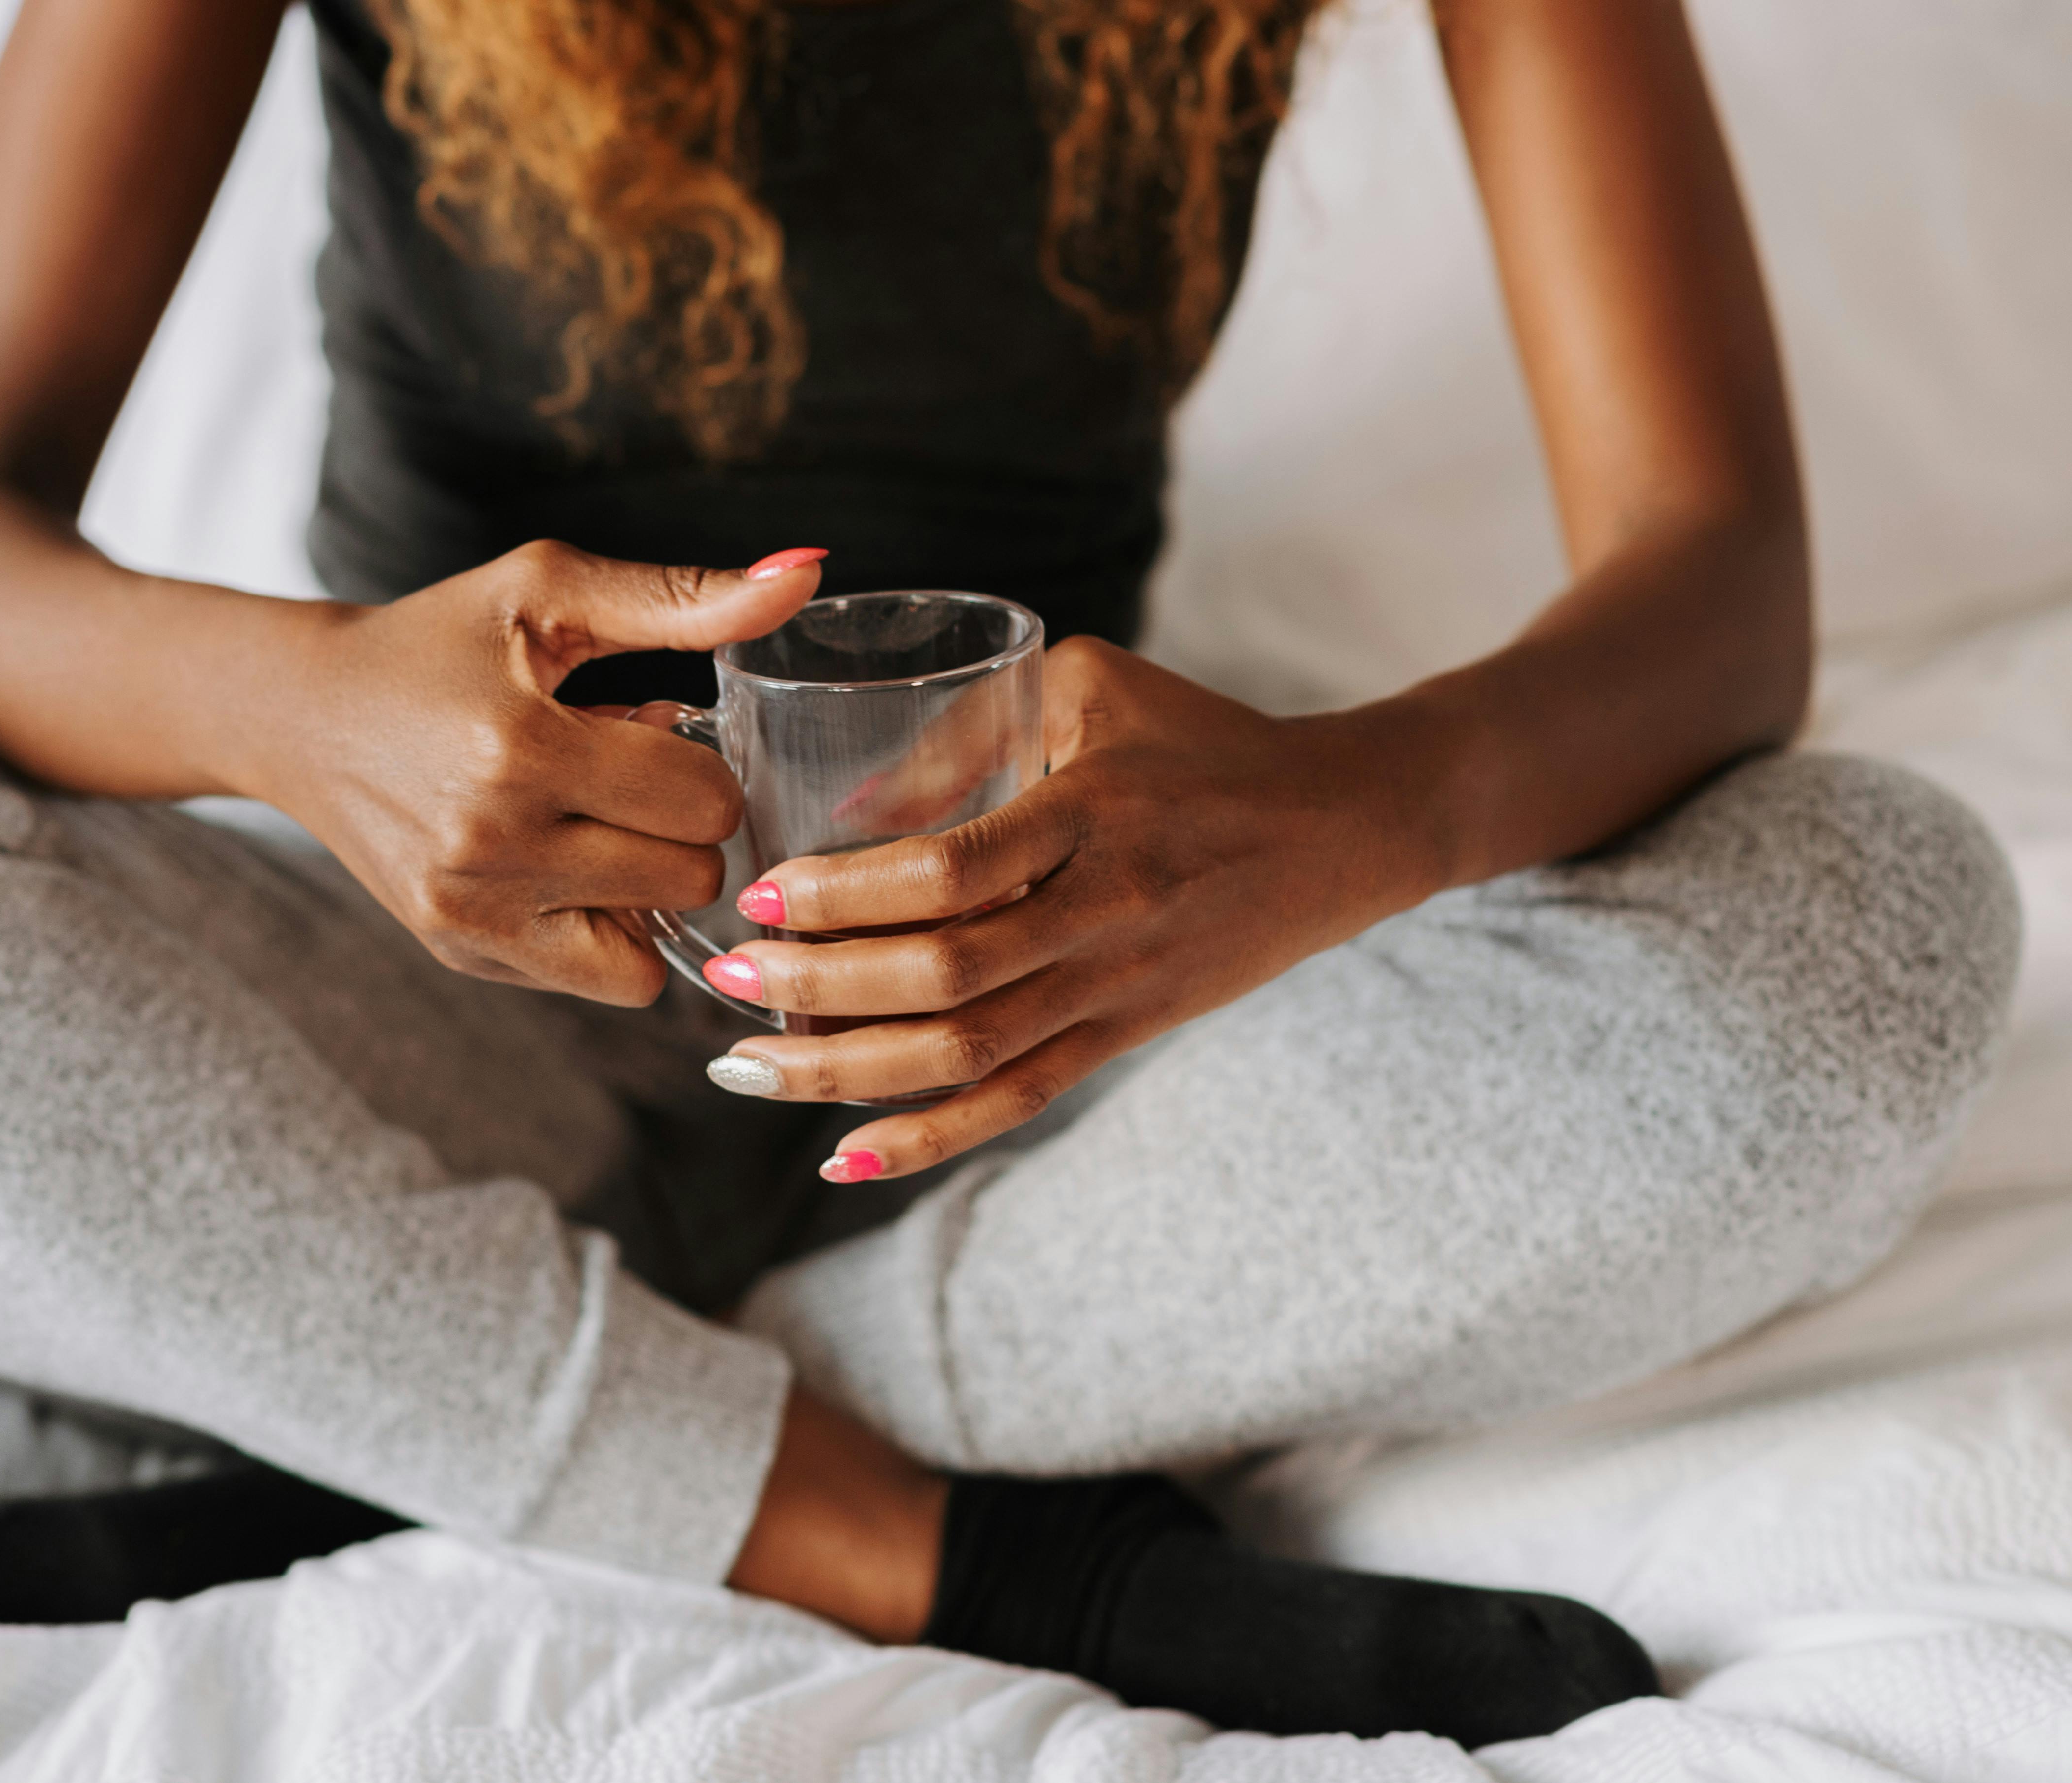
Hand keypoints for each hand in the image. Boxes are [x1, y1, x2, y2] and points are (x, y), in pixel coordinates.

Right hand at [242, 540, 822, 1002]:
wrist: (305, 714)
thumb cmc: (437, 642)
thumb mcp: (551, 591)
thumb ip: (685, 596)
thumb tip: (808, 573)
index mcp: (519, 745)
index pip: (701, 799)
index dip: (699, 764)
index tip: (650, 731)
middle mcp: (491, 842)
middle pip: (691, 875)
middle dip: (681, 826)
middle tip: (622, 780)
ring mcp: (473, 912)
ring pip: (657, 943)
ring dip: (652, 886)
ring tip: (597, 826)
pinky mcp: (463, 952)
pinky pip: (609, 983)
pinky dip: (614, 936)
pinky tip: (575, 876)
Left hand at [703, 637, 1452, 1175]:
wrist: (1345, 823)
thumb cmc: (1200, 737)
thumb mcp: (1088, 685)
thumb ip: (968, 732)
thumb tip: (852, 810)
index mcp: (1092, 813)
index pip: (953, 871)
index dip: (848, 893)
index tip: (762, 892)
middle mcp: (1106, 911)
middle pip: (946, 976)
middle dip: (821, 988)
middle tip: (729, 981)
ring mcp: (1119, 986)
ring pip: (970, 1054)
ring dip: (847, 1073)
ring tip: (748, 1071)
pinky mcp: (1127, 1034)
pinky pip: (1019, 1102)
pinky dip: (929, 1138)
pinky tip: (846, 1160)